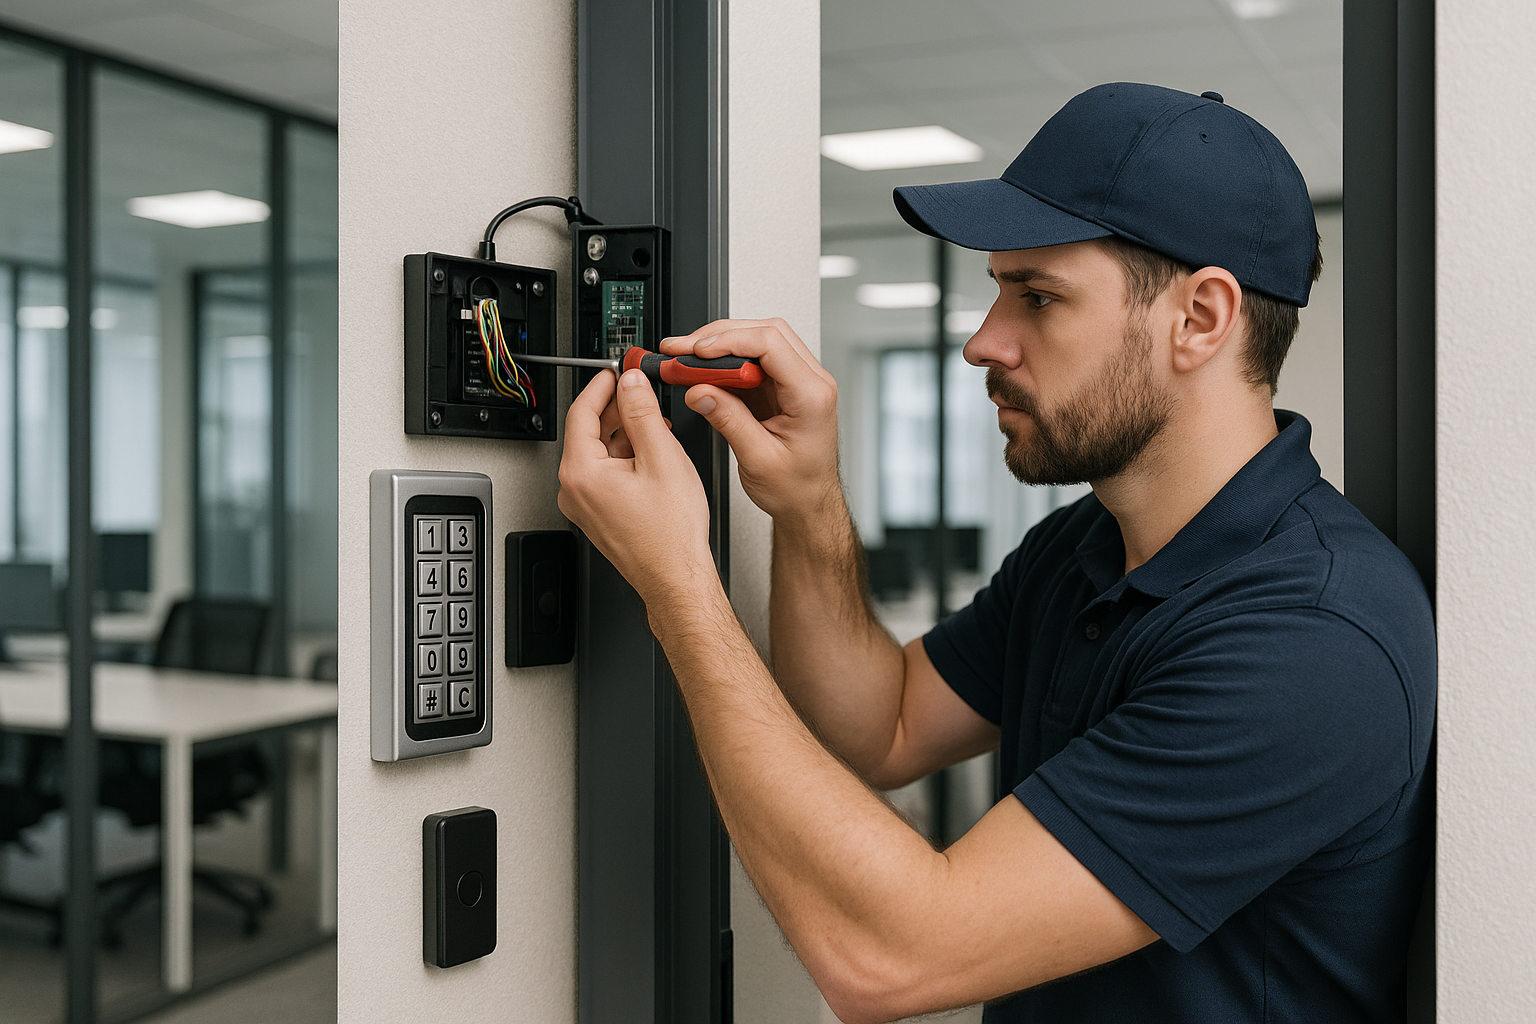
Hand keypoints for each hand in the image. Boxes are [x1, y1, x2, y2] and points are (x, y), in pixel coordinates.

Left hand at [557, 369, 717, 605]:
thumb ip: (643, 413)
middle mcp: (573, 490)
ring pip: (598, 452)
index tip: (617, 370)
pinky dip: (625, 456)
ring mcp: (583, 504)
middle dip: (616, 408)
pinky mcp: (597, 513)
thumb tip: (631, 384)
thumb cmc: (670, 533)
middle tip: (641, 392)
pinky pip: (604, 473)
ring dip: (624, 433)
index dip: (602, 385)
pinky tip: (651, 453)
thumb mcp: (662, 457)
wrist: (676, 577)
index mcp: (581, 472)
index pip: (581, 411)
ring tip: (656, 425)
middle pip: (588, 431)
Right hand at [659, 318, 840, 526]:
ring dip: (719, 345)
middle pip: (764, 332)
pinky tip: (701, 370)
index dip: (729, 341)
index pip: (771, 344)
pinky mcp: (781, 386)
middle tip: (681, 350)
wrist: (808, 503)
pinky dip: (723, 362)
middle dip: (718, 336)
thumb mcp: (758, 460)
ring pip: (758, 340)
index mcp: (812, 396)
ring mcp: (797, 381)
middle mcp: (810, 382)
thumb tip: (699, 391)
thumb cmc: (797, 488)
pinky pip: (751, 360)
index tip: (698, 351)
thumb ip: (729, 421)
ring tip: (686, 358)